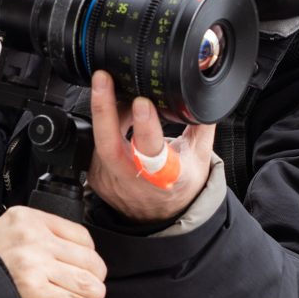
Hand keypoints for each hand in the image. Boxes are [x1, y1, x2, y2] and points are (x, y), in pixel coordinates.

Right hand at [0, 206, 106, 297]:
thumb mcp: (16, 225)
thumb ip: (46, 230)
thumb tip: (82, 251)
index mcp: (32, 219)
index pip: (82, 235)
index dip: (90, 253)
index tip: (87, 263)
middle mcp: (35, 238)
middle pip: (89, 260)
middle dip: (96, 276)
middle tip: (93, 283)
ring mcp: (34, 264)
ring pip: (86, 283)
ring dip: (92, 293)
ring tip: (87, 294)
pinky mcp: (33, 288)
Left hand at [87, 70, 214, 222]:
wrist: (160, 218)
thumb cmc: (180, 186)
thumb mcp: (200, 158)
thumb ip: (201, 125)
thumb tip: (204, 95)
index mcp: (165, 177)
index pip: (152, 152)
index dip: (146, 128)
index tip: (143, 103)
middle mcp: (133, 180)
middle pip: (110, 144)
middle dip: (103, 108)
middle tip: (102, 78)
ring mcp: (110, 180)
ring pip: (100, 139)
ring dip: (108, 111)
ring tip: (117, 89)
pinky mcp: (96, 177)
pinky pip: (95, 143)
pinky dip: (105, 123)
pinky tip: (114, 112)